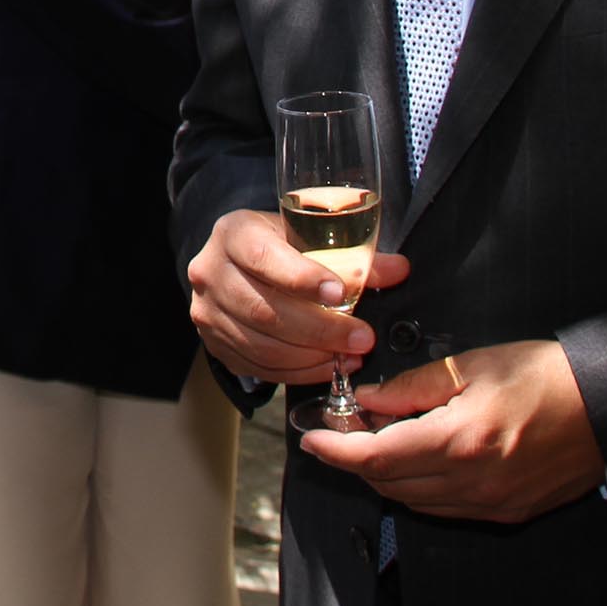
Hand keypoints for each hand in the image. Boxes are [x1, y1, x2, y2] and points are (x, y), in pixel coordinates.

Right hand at [184, 208, 409, 383]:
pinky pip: (259, 367)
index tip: (340, 295)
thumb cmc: (280, 245)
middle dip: (321, 328)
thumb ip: (351, 254)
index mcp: (234, 233)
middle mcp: (210, 271)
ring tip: (351, 355)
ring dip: (312, 356)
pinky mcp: (215, 345)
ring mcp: (208, 312)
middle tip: (363, 337)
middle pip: (265, 310)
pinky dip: (298, 372)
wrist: (238, 265)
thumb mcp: (309, 236)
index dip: (302, 279)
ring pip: (262, 344)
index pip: (264, 258)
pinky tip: (326, 365)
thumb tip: (398, 270)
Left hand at [303, 340, 603, 523]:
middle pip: (389, 483)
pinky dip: (421, 486)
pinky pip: (446, 508)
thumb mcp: (471, 366)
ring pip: (414, 500)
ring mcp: (491, 504)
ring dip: (387, 474)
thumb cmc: (546, 376)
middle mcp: (472, 484)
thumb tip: (367, 400)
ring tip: (381, 436)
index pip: (376, 458)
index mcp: (459, 443)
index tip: (311, 438)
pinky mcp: (508, 513)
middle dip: (356, 459)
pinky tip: (421, 456)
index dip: (336, 450)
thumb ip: (411, 387)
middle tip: (343, 428)